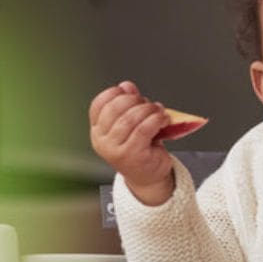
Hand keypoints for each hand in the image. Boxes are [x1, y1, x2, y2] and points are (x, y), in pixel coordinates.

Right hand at [89, 80, 174, 205]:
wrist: (150, 175)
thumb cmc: (142, 147)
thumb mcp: (133, 123)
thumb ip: (129, 104)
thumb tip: (126, 85)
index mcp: (98, 130)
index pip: (99, 104)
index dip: (115, 93)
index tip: (131, 93)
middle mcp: (102, 140)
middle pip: (115, 108)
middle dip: (135, 100)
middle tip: (149, 104)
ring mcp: (115, 149)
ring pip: (130, 118)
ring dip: (149, 110)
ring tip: (159, 112)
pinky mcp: (132, 155)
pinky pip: (144, 129)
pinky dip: (156, 119)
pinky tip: (164, 119)